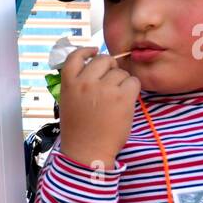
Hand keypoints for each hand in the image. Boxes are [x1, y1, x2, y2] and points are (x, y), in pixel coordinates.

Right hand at [57, 47, 139, 169]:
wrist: (87, 152)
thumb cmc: (79, 130)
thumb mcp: (69, 102)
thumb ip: (79, 83)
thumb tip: (99, 68)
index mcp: (69, 83)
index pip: (75, 56)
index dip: (86, 51)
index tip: (94, 52)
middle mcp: (85, 82)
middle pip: (103, 59)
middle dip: (109, 68)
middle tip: (110, 82)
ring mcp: (104, 89)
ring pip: (120, 72)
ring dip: (122, 82)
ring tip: (116, 99)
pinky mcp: (122, 97)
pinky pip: (133, 82)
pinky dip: (132, 90)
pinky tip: (125, 102)